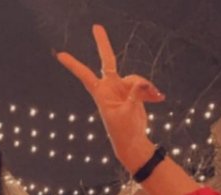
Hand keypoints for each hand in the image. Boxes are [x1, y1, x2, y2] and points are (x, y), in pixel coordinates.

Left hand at [55, 24, 164, 171]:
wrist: (132, 142)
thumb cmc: (124, 131)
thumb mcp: (129, 113)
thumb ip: (135, 95)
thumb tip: (143, 84)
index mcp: (101, 93)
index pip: (85, 75)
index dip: (74, 65)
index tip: (60, 55)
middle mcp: (111, 88)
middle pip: (108, 61)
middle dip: (103, 44)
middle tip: (96, 27)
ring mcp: (123, 89)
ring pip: (136, 78)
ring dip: (146, 87)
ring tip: (156, 97)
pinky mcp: (134, 93)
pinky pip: (145, 86)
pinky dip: (152, 91)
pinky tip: (160, 98)